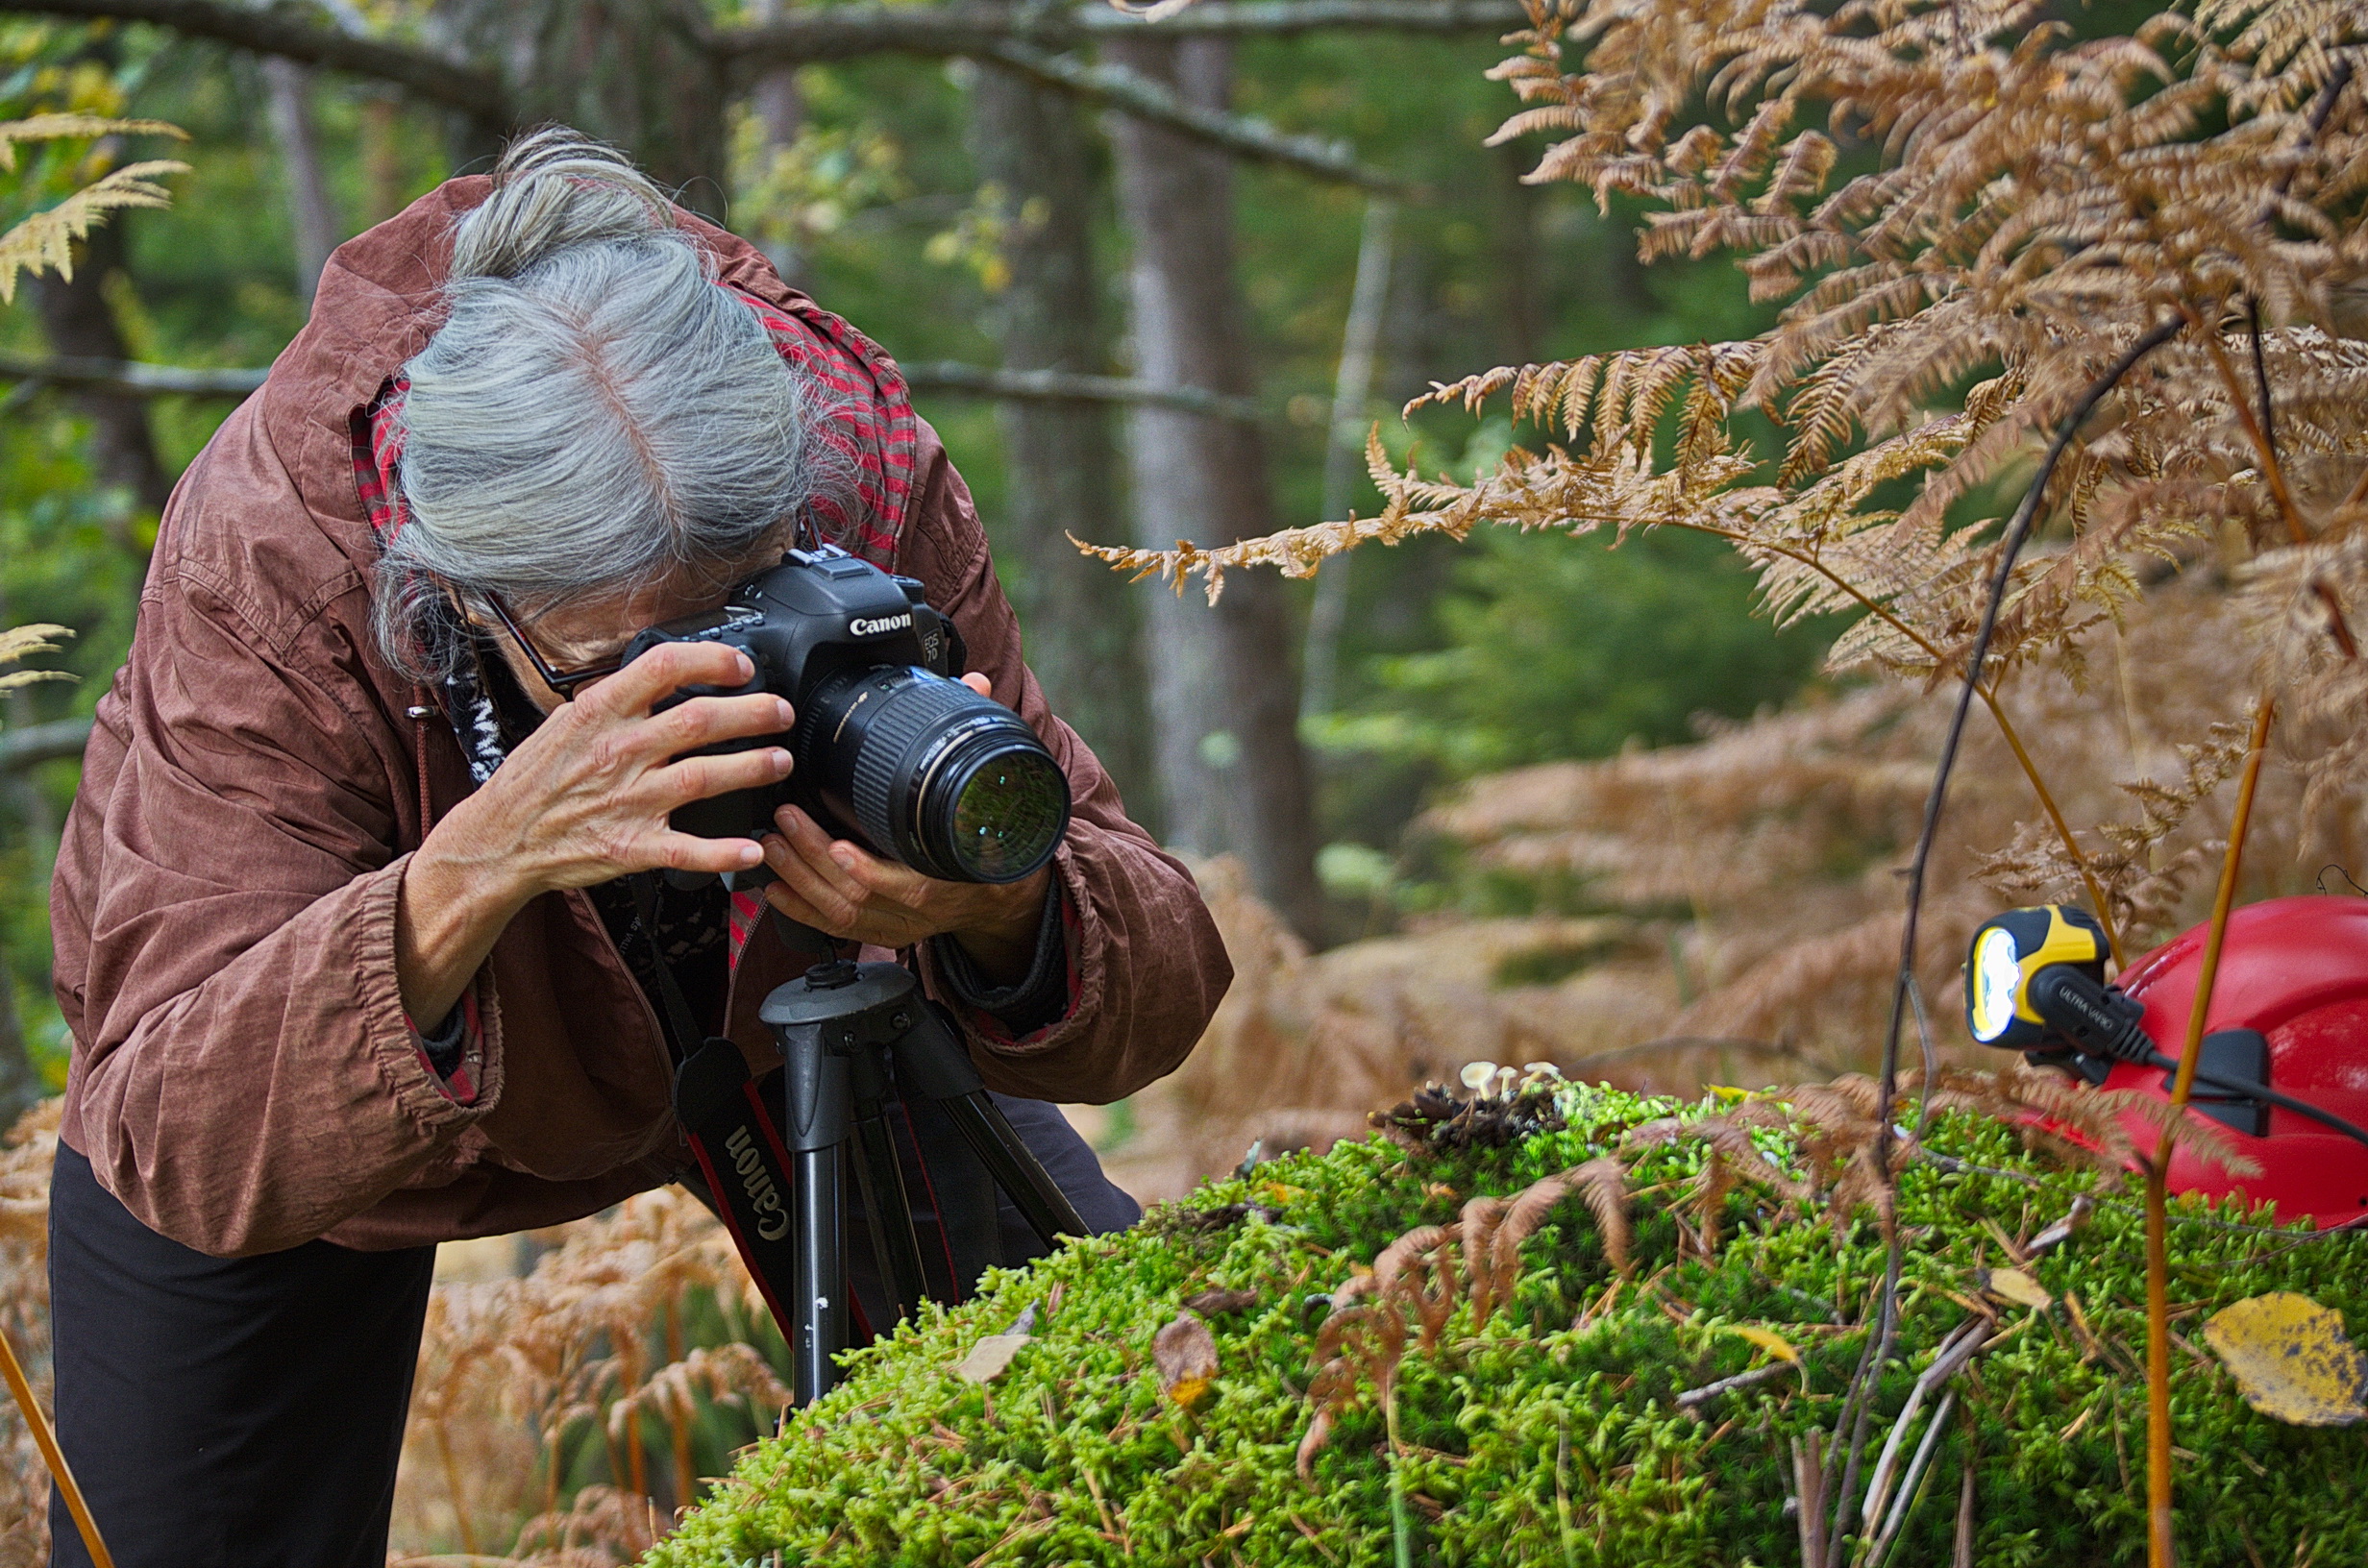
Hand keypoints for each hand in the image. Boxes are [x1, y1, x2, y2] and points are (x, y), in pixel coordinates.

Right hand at [397, 641, 797, 1026]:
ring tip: (781, 762)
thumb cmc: (532, 782)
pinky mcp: (631, 846)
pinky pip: (688, 848)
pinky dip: (725, 851)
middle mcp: (618, 752)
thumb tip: (655, 676)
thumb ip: (611, 701)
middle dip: (753, 713)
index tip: (741, 667)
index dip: (712, 660)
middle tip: (780, 713)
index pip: (663, 667)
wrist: (498, 841)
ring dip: (754, 768)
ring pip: (705, 777)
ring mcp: (628, 800)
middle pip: (700, 720)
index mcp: (600, 714)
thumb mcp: (562, 724)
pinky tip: (754, 847)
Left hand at [759, 674, 1052, 983]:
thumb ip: (980, 736)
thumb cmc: (992, 842)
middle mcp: (923, 907)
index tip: (842, 845)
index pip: (911, 885)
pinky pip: (835, 929)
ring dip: (802, 879)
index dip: (872, 872)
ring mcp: (899, 923)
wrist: (1000, 895)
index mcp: (952, 877)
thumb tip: (975, 685)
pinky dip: (801, 911)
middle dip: (816, 858)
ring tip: (773, 843)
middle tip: (785, 818)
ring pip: (842, 912)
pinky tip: (773, 888)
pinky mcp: (880, 931)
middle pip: (861, 896)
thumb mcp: (994, 794)